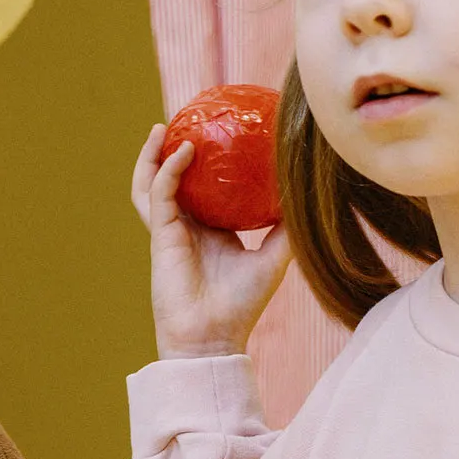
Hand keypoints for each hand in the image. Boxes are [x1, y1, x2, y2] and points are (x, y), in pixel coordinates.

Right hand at [132, 124, 292, 359]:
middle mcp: (185, 228)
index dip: (201, 165)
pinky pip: (160, 195)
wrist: (213, 336)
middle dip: (168, 152)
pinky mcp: (162, 236)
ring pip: (151, 185)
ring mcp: (169, 231)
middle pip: (168, 182)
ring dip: (153, 156)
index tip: (214, 135)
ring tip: (161, 128)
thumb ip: (286, 227)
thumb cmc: (242, 304)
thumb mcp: (275, 258)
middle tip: (182, 122)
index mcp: (207, 231)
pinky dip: (168, 171)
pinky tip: (183, 151)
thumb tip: (308, 193)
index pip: (199, 190)